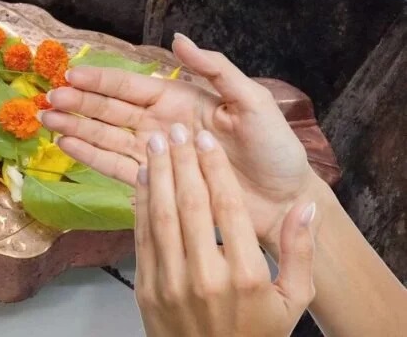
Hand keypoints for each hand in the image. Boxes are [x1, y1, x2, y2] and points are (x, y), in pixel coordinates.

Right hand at [40, 33, 319, 249]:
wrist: (284, 198)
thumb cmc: (274, 148)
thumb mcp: (252, 101)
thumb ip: (215, 70)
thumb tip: (179, 39)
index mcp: (180, 100)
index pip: (131, 87)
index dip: (101, 81)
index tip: (71, 75)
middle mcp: (161, 125)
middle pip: (110, 112)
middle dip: (78, 105)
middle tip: (48, 101)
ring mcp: (156, 155)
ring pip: (107, 138)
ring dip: (77, 129)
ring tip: (47, 122)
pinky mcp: (157, 184)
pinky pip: (118, 168)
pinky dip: (92, 157)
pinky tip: (67, 147)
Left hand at [134, 125, 315, 336]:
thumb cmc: (254, 334)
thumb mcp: (293, 300)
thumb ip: (299, 252)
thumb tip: (306, 208)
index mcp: (247, 275)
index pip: (228, 208)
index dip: (214, 168)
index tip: (206, 140)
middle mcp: (207, 276)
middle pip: (191, 205)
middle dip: (182, 161)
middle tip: (176, 129)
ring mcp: (171, 283)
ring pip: (161, 216)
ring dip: (157, 175)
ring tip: (155, 143)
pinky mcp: (146, 289)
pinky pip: (142, 238)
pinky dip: (140, 204)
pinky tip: (142, 178)